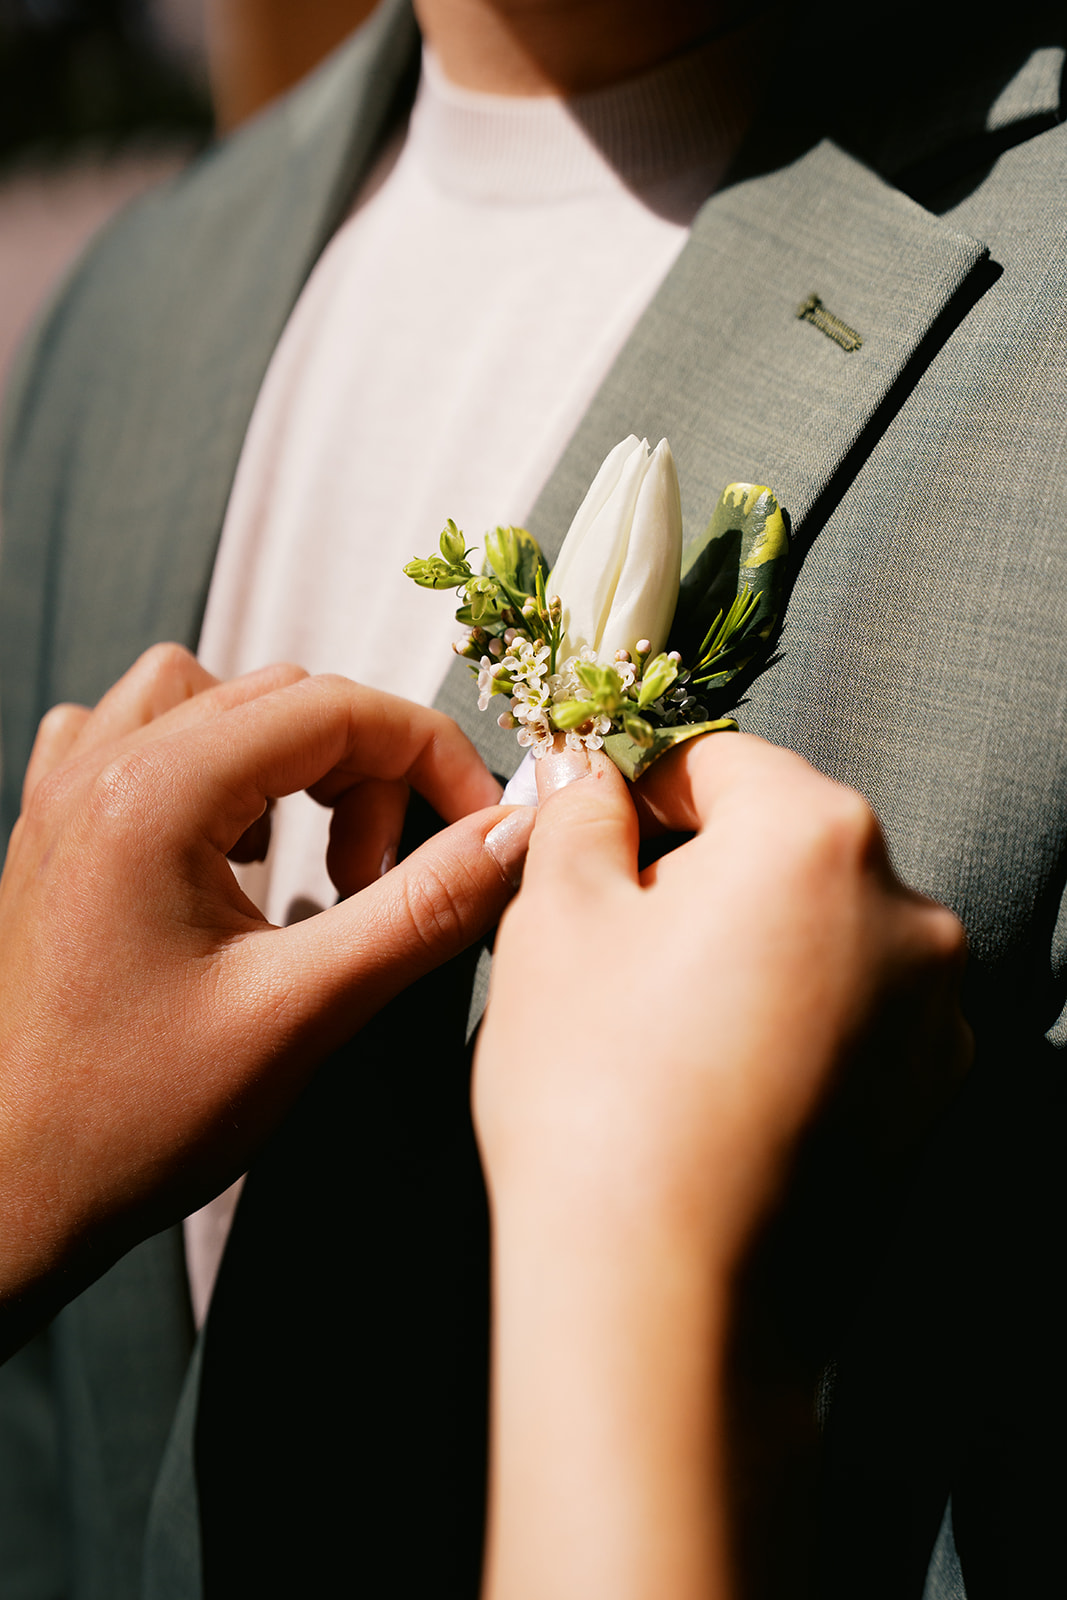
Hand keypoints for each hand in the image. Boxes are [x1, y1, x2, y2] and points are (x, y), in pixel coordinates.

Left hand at [0, 644, 533, 1342]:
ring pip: (213, 699)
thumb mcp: (304, 1011)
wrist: (15, 1191)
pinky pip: (140, 737)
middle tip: (381, 881)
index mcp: (153, 797)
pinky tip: (227, 846)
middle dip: (367, 772)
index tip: (478, 823)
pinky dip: (210, 768)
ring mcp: (68, 796)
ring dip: (288, 758)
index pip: (336, 710)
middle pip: (283, 698)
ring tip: (306, 856)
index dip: (431, 756)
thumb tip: (511, 834)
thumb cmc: (132, 1117)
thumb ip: (421, 910)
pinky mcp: (58, 834)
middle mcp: (100, 771)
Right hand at [473, 733, 968, 1599]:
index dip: (640, 792)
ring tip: (657, 1026)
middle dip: (697, 873)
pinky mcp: (928, 1097)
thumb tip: (591, 773)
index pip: (721, 762)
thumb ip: (580, 815)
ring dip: (746, 947)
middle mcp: (907, 912)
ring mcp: (933, 1013)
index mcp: (819, 836)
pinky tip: (713, 1080)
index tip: (591, 838)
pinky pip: (848, 1014)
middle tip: (610, 944)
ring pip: (817, 932)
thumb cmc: (595, 1092)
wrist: (664, 1298)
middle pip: (781, 845)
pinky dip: (789, 1019)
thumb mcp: (557, 917)